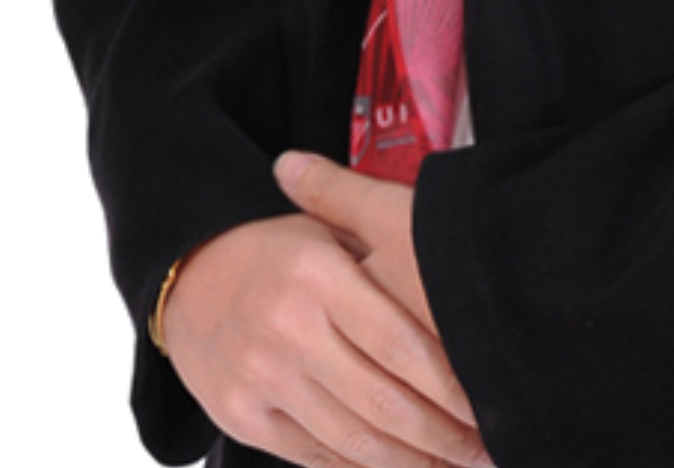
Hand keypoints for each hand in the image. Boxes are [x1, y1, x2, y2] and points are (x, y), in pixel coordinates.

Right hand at [160, 171, 489, 467]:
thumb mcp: (325, 230)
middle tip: (485, 451)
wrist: (188, 277)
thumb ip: (379, 248)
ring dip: (410, 464)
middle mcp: (288, 327)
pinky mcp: (242, 416)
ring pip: (351, 438)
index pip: (397, 340)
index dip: (448, 382)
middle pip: (380, 400)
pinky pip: (316, 455)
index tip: (485, 405)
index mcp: (317, 274)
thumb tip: (456, 271)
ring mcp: (261, 377)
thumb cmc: (279, 251)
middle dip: (441, 436)